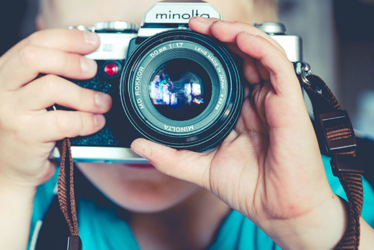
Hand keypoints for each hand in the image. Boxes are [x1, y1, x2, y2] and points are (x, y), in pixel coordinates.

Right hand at [0, 29, 111, 187]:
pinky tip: (94, 122)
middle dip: (71, 59)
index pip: (33, 42)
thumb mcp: (21, 96)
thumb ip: (42, 74)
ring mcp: (9, 112)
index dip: (66, 38)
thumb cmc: (19, 132)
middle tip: (92, 69)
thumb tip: (84, 56)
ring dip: (84, 94)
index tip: (90, 42)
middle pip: (35, 57)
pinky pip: (64, 120)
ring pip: (52, 86)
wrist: (5, 171)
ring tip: (100, 102)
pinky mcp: (24, 134)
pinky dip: (86, 120)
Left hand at [131, 17, 346, 248]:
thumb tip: (138, 144)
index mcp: (241, 110)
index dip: (210, 51)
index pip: (228, 69)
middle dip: (219, 34)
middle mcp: (258, 100)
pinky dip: (257, 46)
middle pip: (243, 54)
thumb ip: (169, 156)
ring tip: (211, 27)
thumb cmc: (251, 188)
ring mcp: (274, 98)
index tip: (186, 41)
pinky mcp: (289, 102)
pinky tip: (238, 38)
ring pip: (260, 51)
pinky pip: (276, 64)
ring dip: (236, 33)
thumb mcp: (199, 167)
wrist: (278, 210)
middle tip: (195, 26)